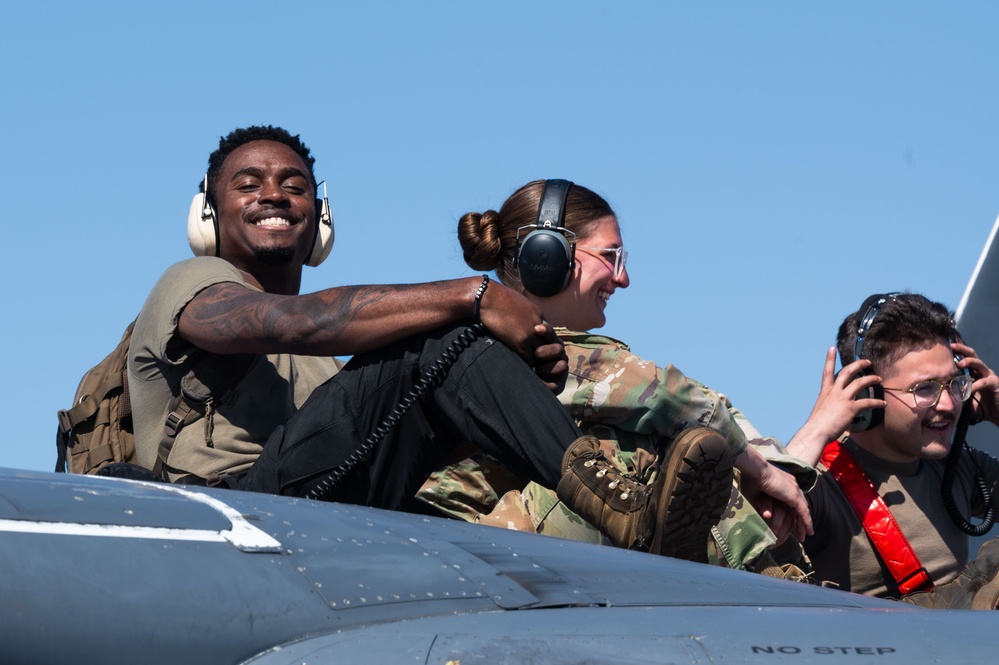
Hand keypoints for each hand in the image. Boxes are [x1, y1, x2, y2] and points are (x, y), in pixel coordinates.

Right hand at [478, 282, 567, 390]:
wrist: (486, 297)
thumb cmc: (496, 297)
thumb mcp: (518, 303)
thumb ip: (525, 314)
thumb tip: (521, 320)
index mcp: (539, 314)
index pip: (549, 334)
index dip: (545, 343)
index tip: (539, 350)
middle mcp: (539, 325)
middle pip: (551, 345)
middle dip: (547, 355)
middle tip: (541, 365)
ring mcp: (531, 334)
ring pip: (542, 355)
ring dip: (537, 362)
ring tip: (533, 370)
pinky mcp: (521, 342)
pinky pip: (530, 359)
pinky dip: (527, 365)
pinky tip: (523, 369)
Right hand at [736, 447, 813, 543]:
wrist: (755, 470)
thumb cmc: (750, 480)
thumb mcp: (754, 495)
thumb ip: (759, 504)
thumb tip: (761, 516)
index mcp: (782, 482)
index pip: (790, 500)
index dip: (790, 512)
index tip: (790, 522)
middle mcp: (791, 485)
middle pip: (799, 506)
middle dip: (800, 520)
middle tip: (801, 533)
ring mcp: (794, 490)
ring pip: (803, 510)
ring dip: (804, 524)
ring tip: (804, 536)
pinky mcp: (795, 496)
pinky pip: (803, 512)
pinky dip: (807, 522)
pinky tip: (808, 532)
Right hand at [786, 347, 883, 464]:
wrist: (816, 431)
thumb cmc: (817, 425)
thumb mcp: (821, 410)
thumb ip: (829, 406)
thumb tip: (834, 411)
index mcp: (825, 392)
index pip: (827, 371)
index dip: (830, 359)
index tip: (832, 348)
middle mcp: (834, 392)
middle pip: (847, 372)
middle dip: (858, 365)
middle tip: (866, 361)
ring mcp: (843, 398)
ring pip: (859, 383)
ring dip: (871, 379)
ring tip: (878, 379)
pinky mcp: (851, 407)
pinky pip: (868, 402)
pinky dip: (877, 402)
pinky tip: (883, 403)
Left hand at [952, 341, 998, 425]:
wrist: (995, 414)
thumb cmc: (978, 406)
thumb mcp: (962, 397)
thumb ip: (952, 392)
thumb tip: (934, 392)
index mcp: (972, 371)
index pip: (963, 357)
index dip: (955, 351)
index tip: (944, 346)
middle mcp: (980, 371)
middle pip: (972, 355)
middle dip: (962, 349)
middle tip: (951, 347)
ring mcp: (988, 376)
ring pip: (979, 364)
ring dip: (969, 362)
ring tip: (959, 364)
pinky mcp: (995, 383)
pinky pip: (984, 381)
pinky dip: (976, 384)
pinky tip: (968, 388)